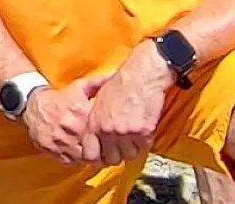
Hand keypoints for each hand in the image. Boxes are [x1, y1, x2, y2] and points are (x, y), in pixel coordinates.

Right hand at [21, 76, 106, 164]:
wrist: (32, 104)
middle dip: (104, 151)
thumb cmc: (59, 97)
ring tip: (96, 153)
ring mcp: (61, 140)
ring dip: (92, 157)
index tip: (114, 138)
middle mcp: (71, 127)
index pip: (104, 132)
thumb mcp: (79, 86)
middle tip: (109, 150)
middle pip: (97, 148)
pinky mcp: (52, 149)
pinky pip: (71, 161)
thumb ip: (98, 83)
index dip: (111, 138)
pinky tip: (80, 153)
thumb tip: (115, 76)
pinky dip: (77, 159)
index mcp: (81, 112)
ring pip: (84, 158)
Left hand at [86, 42, 173, 164]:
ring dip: (132, 149)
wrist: (140, 76)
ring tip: (134, 138)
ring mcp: (125, 132)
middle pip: (111, 158)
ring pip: (129, 156)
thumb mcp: (99, 102)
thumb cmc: (120, 85)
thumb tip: (96, 137)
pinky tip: (143, 131)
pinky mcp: (143, 132)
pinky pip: (143, 148)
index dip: (98, 157)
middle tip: (123, 148)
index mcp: (94, 123)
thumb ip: (96, 122)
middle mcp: (108, 130)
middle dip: (117, 155)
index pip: (90, 153)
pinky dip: (144, 142)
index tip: (105, 154)